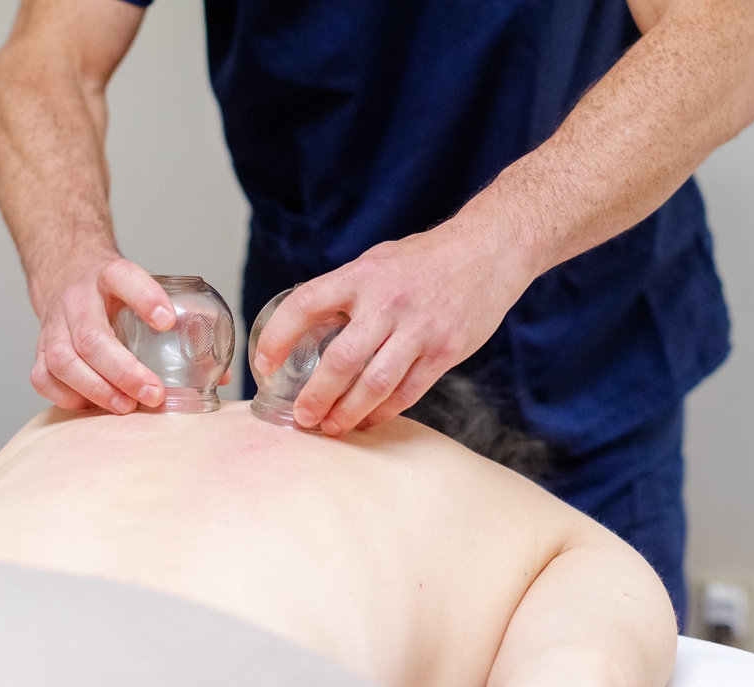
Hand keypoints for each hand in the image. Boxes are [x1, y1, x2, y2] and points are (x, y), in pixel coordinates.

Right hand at [30, 255, 231, 412]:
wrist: (66, 273)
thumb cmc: (114, 293)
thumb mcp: (145, 290)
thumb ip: (179, 325)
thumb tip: (218, 377)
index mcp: (108, 275)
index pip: (123, 277)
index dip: (145, 298)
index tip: (167, 321)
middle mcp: (77, 298)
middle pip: (91, 335)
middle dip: (124, 370)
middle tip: (154, 393)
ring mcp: (54, 323)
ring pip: (63, 359)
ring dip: (97, 389)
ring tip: (126, 406)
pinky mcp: (40, 347)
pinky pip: (43, 376)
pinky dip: (67, 396)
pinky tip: (92, 406)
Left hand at [252, 212, 538, 435]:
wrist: (490, 250)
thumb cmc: (427, 258)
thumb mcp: (377, 261)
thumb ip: (346, 292)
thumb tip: (309, 327)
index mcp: (362, 275)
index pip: (305, 304)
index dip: (278, 337)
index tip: (263, 364)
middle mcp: (388, 302)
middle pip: (340, 360)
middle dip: (316, 396)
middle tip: (302, 416)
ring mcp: (419, 328)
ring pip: (375, 384)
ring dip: (348, 413)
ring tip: (331, 428)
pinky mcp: (445, 350)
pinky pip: (408, 391)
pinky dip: (384, 411)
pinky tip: (368, 421)